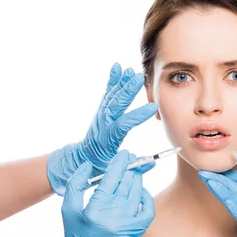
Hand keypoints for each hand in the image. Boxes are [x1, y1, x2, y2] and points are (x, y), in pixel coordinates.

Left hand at [47, 62, 156, 194]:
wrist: (83, 157)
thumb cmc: (102, 164)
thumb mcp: (117, 168)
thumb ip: (134, 166)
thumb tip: (152, 163)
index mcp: (108, 138)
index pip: (123, 124)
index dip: (137, 116)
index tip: (153, 107)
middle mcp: (103, 123)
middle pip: (116, 105)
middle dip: (127, 91)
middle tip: (138, 78)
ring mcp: (102, 114)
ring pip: (112, 96)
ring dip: (122, 83)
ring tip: (132, 71)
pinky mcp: (103, 109)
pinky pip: (108, 92)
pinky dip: (113, 79)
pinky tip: (118, 67)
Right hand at [54, 150, 154, 236]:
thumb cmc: (76, 236)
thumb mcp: (69, 210)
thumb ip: (76, 184)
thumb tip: (87, 164)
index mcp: (96, 208)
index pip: (111, 178)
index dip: (120, 163)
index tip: (124, 154)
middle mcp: (114, 215)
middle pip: (127, 182)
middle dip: (131, 168)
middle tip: (132, 159)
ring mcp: (127, 224)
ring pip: (137, 192)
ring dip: (137, 179)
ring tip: (134, 171)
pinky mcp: (137, 231)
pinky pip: (147, 209)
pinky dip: (146, 197)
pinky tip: (141, 191)